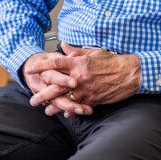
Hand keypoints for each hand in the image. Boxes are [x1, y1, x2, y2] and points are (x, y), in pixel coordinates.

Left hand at [26, 42, 141, 108]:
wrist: (129, 73)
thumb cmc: (111, 61)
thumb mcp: (93, 52)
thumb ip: (76, 52)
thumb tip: (63, 46)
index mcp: (79, 63)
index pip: (56, 63)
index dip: (41, 66)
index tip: (31, 69)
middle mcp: (80, 77)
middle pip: (56, 86)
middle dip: (42, 94)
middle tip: (32, 99)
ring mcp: (86, 90)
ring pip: (65, 100)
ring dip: (54, 106)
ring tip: (46, 111)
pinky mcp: (93, 99)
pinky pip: (79, 107)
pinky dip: (71, 110)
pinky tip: (65, 113)